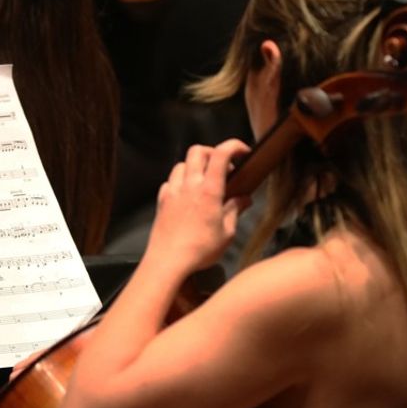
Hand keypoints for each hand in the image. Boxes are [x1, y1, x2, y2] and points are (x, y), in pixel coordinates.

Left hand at [144, 140, 252, 271]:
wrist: (167, 261)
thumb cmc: (200, 250)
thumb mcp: (227, 233)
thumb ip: (235, 211)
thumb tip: (244, 199)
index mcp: (209, 190)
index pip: (221, 154)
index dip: (234, 146)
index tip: (243, 152)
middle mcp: (189, 185)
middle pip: (198, 151)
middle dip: (212, 153)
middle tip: (223, 168)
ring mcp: (173, 191)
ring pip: (182, 164)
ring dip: (195, 167)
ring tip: (204, 182)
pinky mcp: (162, 201)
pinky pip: (170, 181)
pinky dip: (180, 182)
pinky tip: (187, 195)